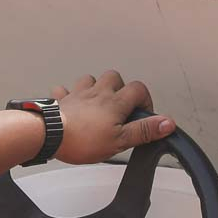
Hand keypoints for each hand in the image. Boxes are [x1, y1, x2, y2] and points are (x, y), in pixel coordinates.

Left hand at [48, 70, 175, 164]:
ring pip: (90, 79)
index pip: (138, 89)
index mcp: (115, 102)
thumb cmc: (82, 139)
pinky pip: (64, 90)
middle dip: (121, 87)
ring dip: (96, 87)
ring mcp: (78, 94)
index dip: (145, 100)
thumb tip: (167, 123)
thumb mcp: (120, 141)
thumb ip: (144, 130)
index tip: (143, 114)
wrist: (49, 134)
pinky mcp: (61, 100)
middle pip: (114, 77)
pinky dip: (69, 94)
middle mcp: (97, 93)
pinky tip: (70, 102)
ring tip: (98, 102)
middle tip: (121, 105)